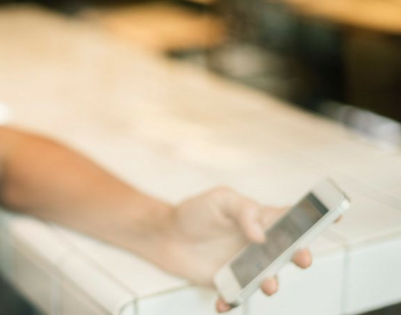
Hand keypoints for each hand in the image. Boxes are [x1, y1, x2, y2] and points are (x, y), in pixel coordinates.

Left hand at [147, 187, 311, 312]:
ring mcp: (246, 265)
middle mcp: (259, 245)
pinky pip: (236, 295)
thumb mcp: (220, 200)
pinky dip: (232, 300)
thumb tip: (260, 234)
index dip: (314, 217)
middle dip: (300, 256)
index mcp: (261, 220)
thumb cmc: (194, 213)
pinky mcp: (228, 282)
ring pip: (267, 278)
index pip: (292, 218)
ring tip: (267, 285)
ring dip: (270, 283)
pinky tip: (224, 300)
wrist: (165, 235)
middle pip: (287, 253)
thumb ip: (243, 211)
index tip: (334, 215)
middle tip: (302, 258)